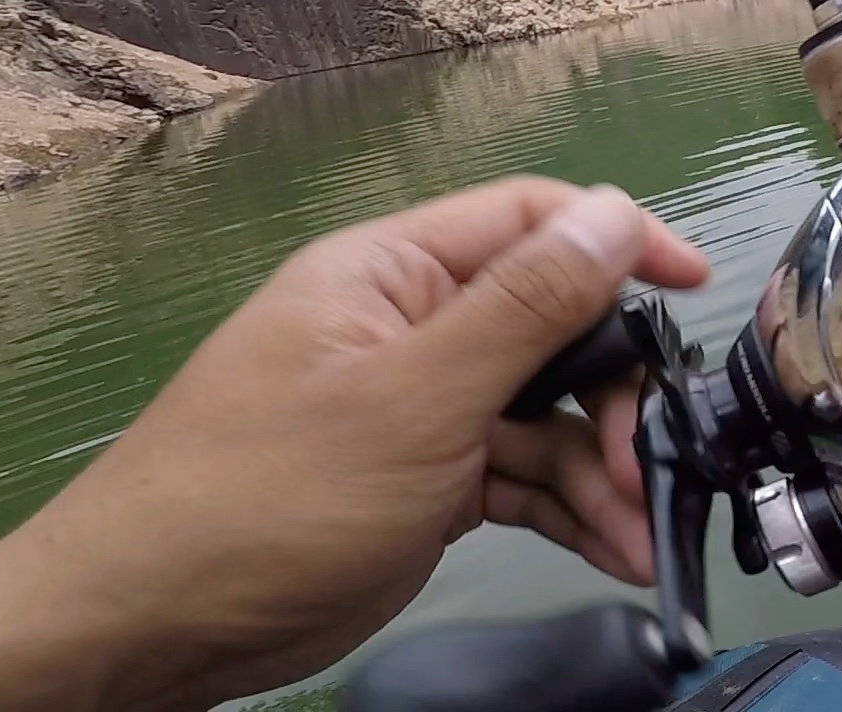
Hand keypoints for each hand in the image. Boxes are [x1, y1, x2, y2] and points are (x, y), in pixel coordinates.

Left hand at [0, 177, 707, 710]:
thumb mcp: (412, 397)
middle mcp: (411, 329)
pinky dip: (565, 512)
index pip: (528, 222)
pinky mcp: (425, 483)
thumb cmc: (261, 497)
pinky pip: (518, 478)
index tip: (691, 285)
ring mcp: (419, 410)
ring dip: (598, 471)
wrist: (151, 627)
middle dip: (611, 394)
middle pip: (552, 329)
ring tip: (636, 533)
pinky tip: (612, 550)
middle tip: (645, 456)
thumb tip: (610, 214)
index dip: (617, 241)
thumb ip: (521, 307)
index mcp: (392, 275)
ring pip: (543, 417)